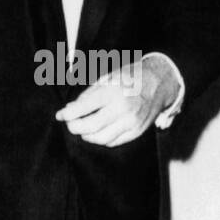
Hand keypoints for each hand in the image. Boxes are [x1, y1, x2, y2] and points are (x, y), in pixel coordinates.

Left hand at [55, 57, 178, 146]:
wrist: (159, 83)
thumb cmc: (129, 78)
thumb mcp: (107, 79)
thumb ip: (86, 96)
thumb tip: (69, 110)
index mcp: (113, 92)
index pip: (82, 109)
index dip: (67, 114)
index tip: (59, 115)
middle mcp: (123, 109)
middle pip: (89, 127)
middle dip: (74, 127)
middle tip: (70, 123)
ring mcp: (131, 122)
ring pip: (100, 139)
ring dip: (86, 135)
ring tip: (83, 127)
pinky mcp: (137, 131)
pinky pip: (113, 142)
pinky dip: (101, 138)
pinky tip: (98, 130)